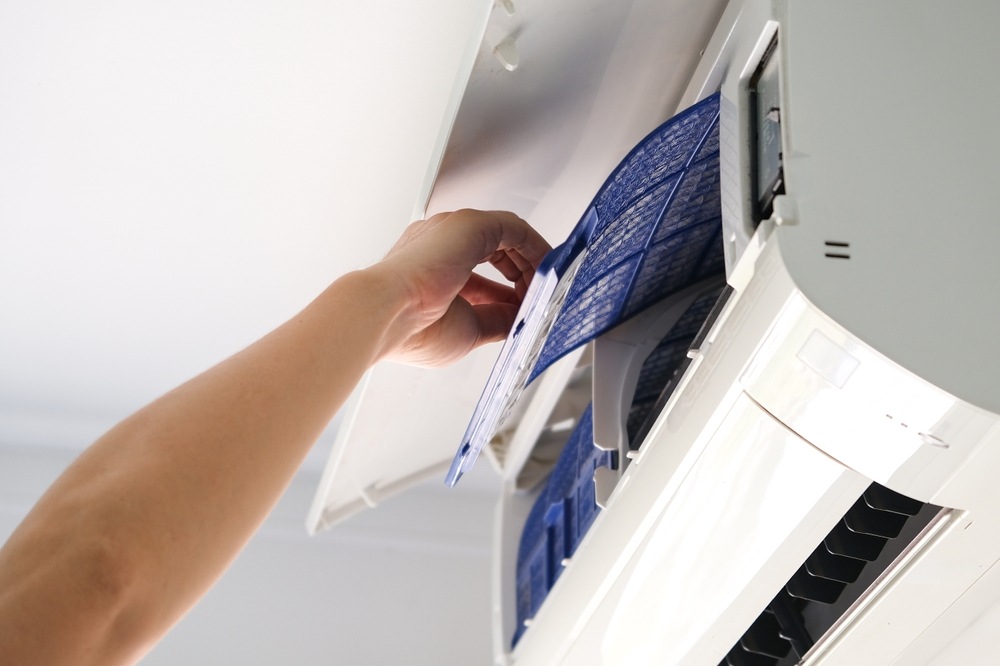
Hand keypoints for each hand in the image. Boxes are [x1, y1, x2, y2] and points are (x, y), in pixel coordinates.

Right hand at [371, 209, 550, 366]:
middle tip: (538, 300)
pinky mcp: (470, 225)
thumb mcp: (467, 330)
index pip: (479, 276)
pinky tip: (547, 267)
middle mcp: (440, 246)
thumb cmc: (409, 329)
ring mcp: (453, 232)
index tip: (523, 309)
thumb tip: (520, 318)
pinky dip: (535, 247)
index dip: (507, 293)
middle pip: (496, 253)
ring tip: (547, 286)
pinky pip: (514, 229)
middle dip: (522, 277)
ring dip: (532, 261)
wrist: (384, 315)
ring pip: (506, 237)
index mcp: (430, 270)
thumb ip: (496, 320)